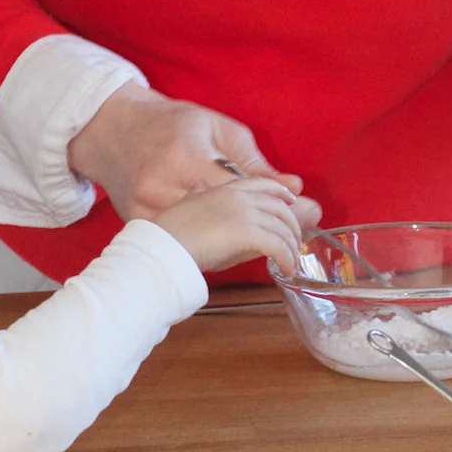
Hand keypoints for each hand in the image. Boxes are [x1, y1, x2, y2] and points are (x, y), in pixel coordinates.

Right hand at [69, 84, 316, 222]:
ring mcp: (151, 212)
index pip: (242, 192)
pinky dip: (214, 242)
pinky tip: (230, 237)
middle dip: (267, 226)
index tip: (305, 210)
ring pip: (209, 239)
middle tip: (297, 230)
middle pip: (228, 222)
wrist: (113, 130)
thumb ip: (252, 161)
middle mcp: (165, 189)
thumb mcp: (216, 128)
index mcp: (186, 160)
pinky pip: (189, 242)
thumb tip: (292, 188)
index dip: (278, 205)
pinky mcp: (142, 226)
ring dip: (243, 240)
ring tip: (270, 235)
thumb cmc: (169, 123)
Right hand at [152, 177, 320, 277]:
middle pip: (277, 205)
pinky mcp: (244, 232)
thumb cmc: (165, 227)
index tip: (292, 202)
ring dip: (291, 245)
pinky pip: (276, 244)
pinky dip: (286, 257)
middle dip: (293, 223)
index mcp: (221, 184)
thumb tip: (207, 186)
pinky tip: (287, 268)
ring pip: (280, 225)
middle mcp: (234, 194)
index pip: (261, 183)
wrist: (155, 244)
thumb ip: (202, 189)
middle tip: (297, 240)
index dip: (281, 192)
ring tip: (292, 259)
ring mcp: (241, 211)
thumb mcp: (183, 197)